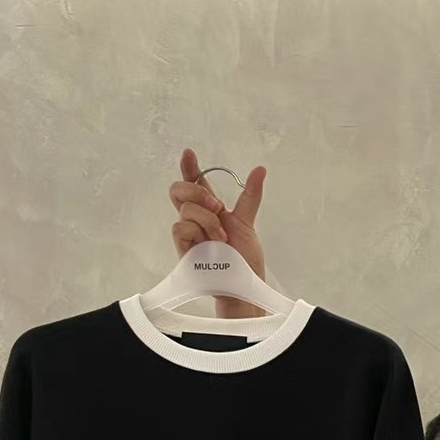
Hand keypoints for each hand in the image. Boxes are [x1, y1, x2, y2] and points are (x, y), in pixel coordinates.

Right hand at [169, 148, 267, 317]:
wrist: (243, 285)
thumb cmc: (243, 259)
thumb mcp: (247, 222)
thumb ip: (250, 195)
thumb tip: (260, 170)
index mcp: (209, 209)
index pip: (195, 183)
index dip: (189, 168)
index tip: (189, 154)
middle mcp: (196, 219)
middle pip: (179, 190)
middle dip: (198, 191)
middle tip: (218, 208)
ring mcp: (189, 234)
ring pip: (185, 209)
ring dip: (207, 220)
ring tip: (221, 238)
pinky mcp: (183, 248)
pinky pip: (180, 227)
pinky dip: (198, 231)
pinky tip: (211, 244)